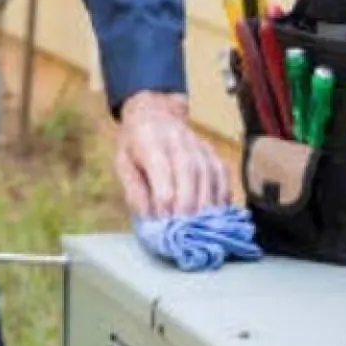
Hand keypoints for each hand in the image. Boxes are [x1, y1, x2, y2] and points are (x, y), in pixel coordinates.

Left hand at [113, 91, 229, 218]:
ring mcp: (199, 144)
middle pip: (189, 173)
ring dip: (206, 205)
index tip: (163, 222)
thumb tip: (150, 219)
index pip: (162, 170)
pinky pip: (222, 174)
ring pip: (209, 174)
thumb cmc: (134, 144)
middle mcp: (178, 139)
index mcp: (150, 140)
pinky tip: (218, 214)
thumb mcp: (123, 164)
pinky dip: (222, 196)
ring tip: (202, 228)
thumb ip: (135, 192)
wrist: (154, 114)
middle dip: (188, 205)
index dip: (163, 199)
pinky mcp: (212, 152)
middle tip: (185, 231)